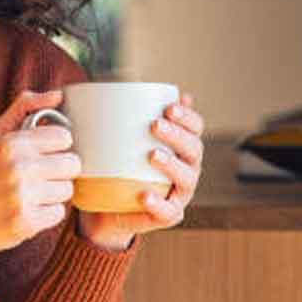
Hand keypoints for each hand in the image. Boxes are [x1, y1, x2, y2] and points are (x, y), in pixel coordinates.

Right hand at [0, 89, 80, 291]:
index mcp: (11, 143)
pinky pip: (59, 213)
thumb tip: (58, 94)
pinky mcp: (27, 222)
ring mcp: (23, 196)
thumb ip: (25, 108)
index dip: (56, 147)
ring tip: (30, 195)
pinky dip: (46, 214)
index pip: (64, 137)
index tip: (41, 154)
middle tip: (37, 177)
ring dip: (53, 194)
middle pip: (72, 164)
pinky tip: (27, 211)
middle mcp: (17, 167)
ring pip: (68, 189)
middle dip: (58, 171)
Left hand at [77, 91, 204, 250]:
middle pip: (193, 150)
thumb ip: (121, 117)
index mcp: (180, 148)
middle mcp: (187, 169)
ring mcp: (179, 194)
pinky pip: (167, 211)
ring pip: (186, 179)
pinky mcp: (166, 216)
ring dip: (172, 165)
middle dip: (177, 135)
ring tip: (152, 155)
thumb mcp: (117, 141)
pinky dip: (157, 203)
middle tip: (154, 125)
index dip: (187, 117)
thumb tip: (118, 86)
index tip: (168, 107)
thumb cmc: (116, 167)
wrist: (106, 209)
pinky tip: (144, 195)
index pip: (194, 128)